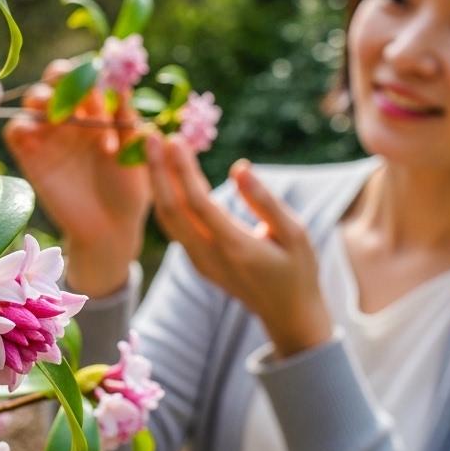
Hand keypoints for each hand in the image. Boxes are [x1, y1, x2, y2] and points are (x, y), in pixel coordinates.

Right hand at [3, 60, 151, 295]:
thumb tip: (123, 88)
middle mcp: (72, 117)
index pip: (89, 77)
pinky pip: (16, 130)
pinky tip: (38, 135)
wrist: (110, 230)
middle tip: (75, 93)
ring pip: (33, 99)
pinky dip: (20, 125)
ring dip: (41, 97)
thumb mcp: (136, 153)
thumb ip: (128, 122)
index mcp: (99, 110)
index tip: (104, 95)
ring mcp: (50, 135)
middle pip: (55, 79)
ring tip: (60, 116)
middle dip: (62, 76)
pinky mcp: (30, 156)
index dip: (94, 78)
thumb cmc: (129, 190)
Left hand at [143, 134, 332, 357]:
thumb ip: (266, 202)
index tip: (174, 139)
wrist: (287, 314)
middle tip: (151, 136)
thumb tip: (239, 167)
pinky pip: (174, 226)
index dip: (182, 170)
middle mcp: (208, 255)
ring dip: (158, 183)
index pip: (198, 203)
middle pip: (171, 209)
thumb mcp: (295, 234)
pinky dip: (166, 197)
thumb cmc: (298, 270)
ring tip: (154, 149)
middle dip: (157, 172)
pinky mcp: (197, 261)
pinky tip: (168, 174)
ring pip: (168, 219)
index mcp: (234, 246)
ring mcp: (199, 261)